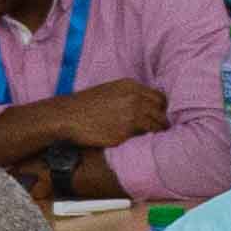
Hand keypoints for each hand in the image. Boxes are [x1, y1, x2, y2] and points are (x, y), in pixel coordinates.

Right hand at [42, 80, 176, 147]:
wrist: (68, 116)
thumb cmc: (86, 105)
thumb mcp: (110, 91)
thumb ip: (129, 95)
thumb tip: (145, 106)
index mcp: (131, 87)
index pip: (159, 98)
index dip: (160, 109)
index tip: (158, 116)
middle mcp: (134, 99)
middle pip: (160, 112)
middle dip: (161, 121)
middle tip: (160, 130)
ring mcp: (131, 116)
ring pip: (156, 126)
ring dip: (156, 133)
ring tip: (154, 139)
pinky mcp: (125, 133)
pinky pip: (143, 138)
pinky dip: (144, 141)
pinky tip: (141, 144)